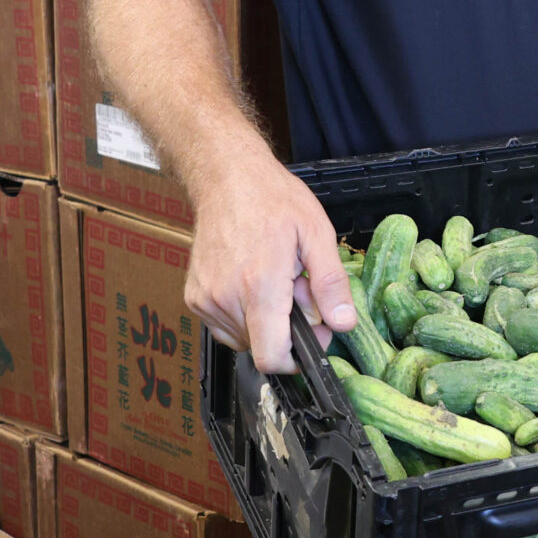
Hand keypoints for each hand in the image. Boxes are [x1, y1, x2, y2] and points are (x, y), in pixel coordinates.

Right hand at [183, 155, 356, 375]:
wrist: (226, 178)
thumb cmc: (272, 199)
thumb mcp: (316, 233)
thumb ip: (330, 283)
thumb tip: (343, 323)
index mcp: (258, 285)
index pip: (271, 357)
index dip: (296, 358)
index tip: (312, 338)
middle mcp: (225, 298)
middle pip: (261, 346)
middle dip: (286, 329)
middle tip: (297, 290)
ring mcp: (205, 299)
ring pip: (243, 338)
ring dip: (264, 322)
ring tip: (274, 281)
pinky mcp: (194, 297)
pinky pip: (224, 325)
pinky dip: (243, 314)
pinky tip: (252, 281)